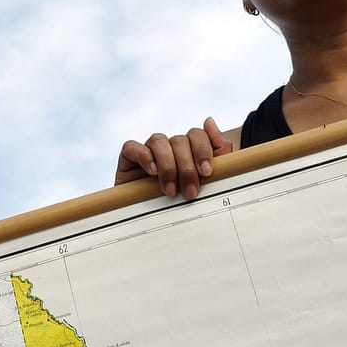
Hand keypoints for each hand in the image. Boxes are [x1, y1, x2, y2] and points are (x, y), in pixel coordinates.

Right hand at [115, 119, 232, 198]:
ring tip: (170, 190)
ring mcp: (148, 151)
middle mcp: (169, 147)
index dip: (203, 150)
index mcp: (188, 149)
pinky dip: (143, 156)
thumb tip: (209, 121)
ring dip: (168, 166)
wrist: (154, 225)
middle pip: (180, 140)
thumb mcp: (209, 180)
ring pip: (159, 141)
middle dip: (187, 167)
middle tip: (190, 192)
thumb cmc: (182, 203)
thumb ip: (218, 150)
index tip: (206, 172)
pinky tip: (152, 172)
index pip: (197, 135)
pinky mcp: (128, 159)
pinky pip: (131, 147)